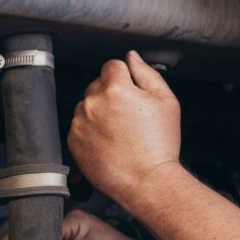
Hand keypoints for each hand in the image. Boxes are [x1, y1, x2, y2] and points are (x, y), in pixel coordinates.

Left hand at [69, 52, 183, 206]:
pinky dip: (90, 130)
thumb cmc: (159, 145)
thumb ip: (147, 73)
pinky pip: (79, 126)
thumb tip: (132, 57)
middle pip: (97, 84)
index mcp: (116, 89)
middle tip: (128, 116)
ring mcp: (80, 123)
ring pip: (87, 105)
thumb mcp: (166, 102)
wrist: (147, 181)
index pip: (112, 65)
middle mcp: (93, 103)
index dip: (125, 77)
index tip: (132, 92)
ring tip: (119, 131)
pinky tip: (109, 141)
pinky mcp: (73, 141)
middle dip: (111, 94)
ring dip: (99, 112)